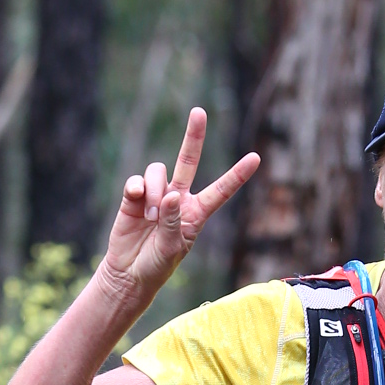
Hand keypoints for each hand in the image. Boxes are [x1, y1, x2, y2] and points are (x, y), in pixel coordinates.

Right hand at [102, 107, 258, 299]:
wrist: (129, 272)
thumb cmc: (157, 265)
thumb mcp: (172, 249)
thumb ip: (174, 222)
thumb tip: (170, 194)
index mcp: (197, 213)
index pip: (221, 191)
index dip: (237, 175)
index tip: (256, 158)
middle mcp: (179, 198)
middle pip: (188, 160)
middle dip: (194, 136)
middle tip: (199, 112)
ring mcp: (156, 194)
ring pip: (158, 171)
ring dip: (155, 191)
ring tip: (152, 218)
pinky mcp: (134, 196)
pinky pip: (136, 181)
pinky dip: (136, 189)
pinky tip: (136, 203)